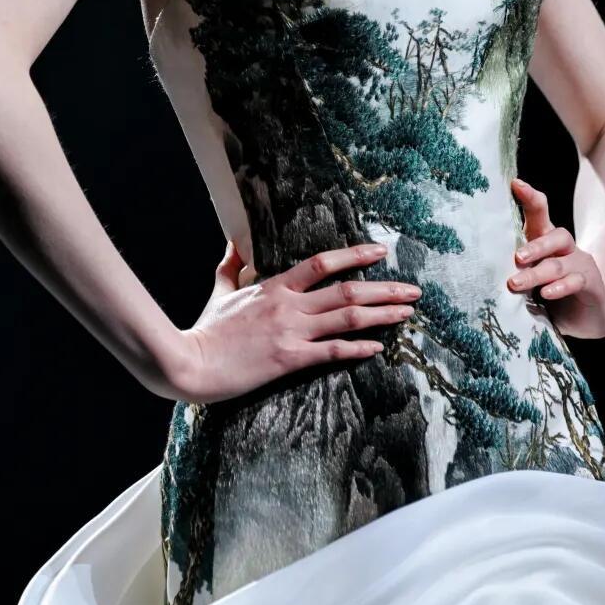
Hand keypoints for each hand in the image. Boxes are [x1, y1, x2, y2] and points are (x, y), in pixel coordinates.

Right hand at [174, 239, 422, 404]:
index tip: (381, 252)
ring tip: (407, 314)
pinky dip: (358, 349)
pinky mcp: (289, 359)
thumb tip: (234, 241)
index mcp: (275, 286)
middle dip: (385, 289)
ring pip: (347, 318)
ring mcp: (291, 332)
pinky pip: (332, 352)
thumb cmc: (206, 329)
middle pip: (348, 290)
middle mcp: (289, 305)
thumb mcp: (221, 290)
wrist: (191, 363)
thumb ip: (232, 265)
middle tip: (413, 290)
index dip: (355, 254)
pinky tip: (378, 348)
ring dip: (382, 315)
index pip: (322, 262)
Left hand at [507, 177, 604, 338]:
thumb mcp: (528, 275)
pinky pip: (576, 282)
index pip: (540, 214)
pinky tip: (546, 294)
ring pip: (559, 264)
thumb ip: (514, 266)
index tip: (515, 184)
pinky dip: (560, 287)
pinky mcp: (590, 284)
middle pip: (554, 236)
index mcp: (546, 240)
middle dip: (535, 246)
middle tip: (516, 257)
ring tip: (515, 284)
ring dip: (536, 274)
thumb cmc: (548, 293)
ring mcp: (580, 264)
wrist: (586, 318)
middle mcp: (565, 248)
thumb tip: (478, 262)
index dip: (530, 198)